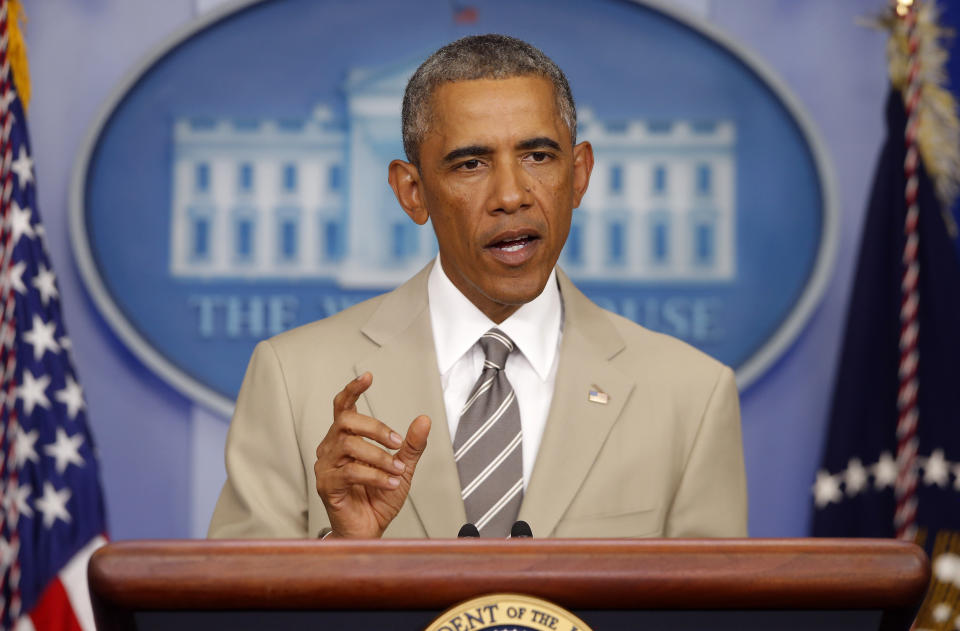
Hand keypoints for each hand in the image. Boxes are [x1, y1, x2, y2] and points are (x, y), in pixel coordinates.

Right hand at [314, 372, 430, 537]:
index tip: (367, 376)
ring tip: (396, 471)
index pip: (343, 406)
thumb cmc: (379, 497)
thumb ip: (411, 444)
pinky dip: (375, 477)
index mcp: (345, 438)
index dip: (352, 389)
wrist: (370, 529)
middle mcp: (330, 447)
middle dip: (376, 428)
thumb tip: (424, 419)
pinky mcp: (327, 485)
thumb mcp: (402, 467)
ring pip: (348, 445)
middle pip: (346, 421)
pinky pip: (350, 472)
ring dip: (379, 456)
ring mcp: (325, 466)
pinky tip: (390, 484)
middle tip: (398, 442)